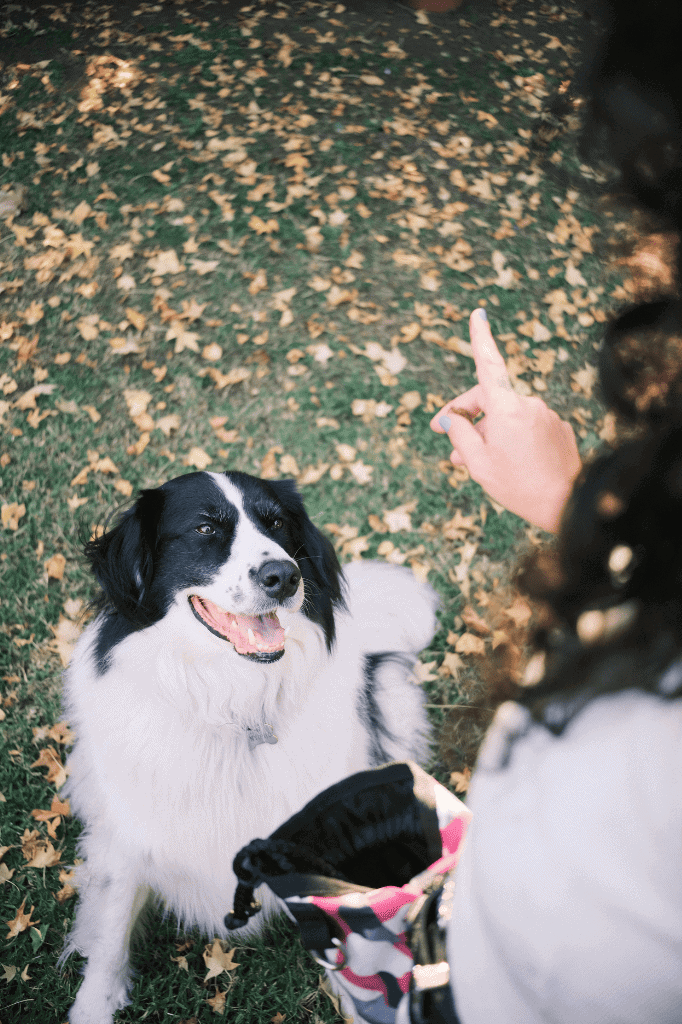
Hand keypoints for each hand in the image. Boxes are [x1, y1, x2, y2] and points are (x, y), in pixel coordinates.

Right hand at [430, 309, 581, 533]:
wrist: (567, 505)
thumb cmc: (517, 485)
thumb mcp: (477, 463)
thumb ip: (459, 435)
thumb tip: (451, 419)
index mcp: (507, 408)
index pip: (489, 365)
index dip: (481, 338)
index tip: (478, 314)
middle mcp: (529, 404)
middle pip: (490, 398)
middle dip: (466, 414)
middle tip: (446, 436)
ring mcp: (546, 416)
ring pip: (507, 416)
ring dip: (488, 431)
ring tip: (472, 460)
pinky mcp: (558, 429)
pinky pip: (527, 426)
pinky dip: (511, 437)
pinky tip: (505, 461)